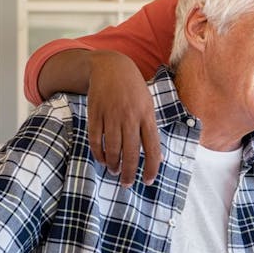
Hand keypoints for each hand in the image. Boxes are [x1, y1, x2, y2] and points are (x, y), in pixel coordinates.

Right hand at [87, 51, 161, 185]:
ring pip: (112, 148)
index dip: (151, 166)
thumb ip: (150, 130)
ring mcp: (112, 116)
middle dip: (130, 172)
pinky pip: (96, 140)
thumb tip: (157, 156)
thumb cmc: (134, 90)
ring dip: (113, 164)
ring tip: (115, 172)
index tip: (148, 181)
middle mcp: (130, 117)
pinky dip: (98, 153)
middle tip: (127, 184)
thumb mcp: (148, 106)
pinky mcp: (96, 114)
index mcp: (147, 116)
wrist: (112, 68)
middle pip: (131, 152)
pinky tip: (102, 160)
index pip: (152, 147)